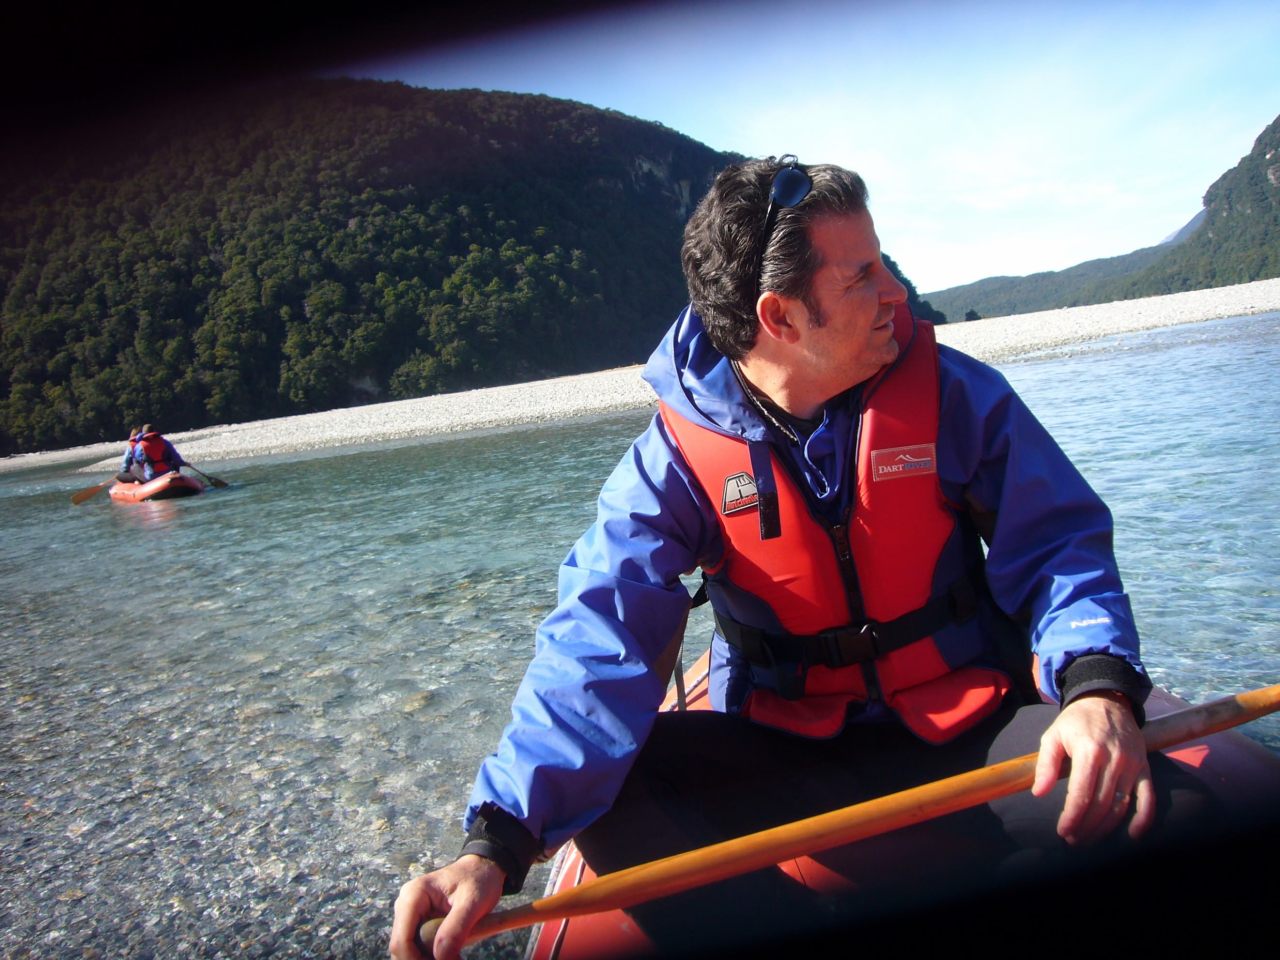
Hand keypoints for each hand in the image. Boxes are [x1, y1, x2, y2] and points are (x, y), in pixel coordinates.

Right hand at [389, 855, 504, 959]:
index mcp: (413, 895)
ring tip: (455, 955)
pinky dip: (433, 955)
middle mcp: (405, 905)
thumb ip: (456, 929)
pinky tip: (451, 953)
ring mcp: (410, 914)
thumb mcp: (473, 903)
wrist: (483, 870)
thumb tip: (440, 957)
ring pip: (410, 950)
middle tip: (453, 959)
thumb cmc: (479, 880)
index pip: (401, 940)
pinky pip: (419, 946)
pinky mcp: (418, 922)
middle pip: (402, 948)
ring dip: (429, 958)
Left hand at [1031, 691, 1154, 844]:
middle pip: (1101, 804)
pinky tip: (1133, 834)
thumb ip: (1045, 764)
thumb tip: (1038, 793)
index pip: (1082, 794)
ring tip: (1089, 839)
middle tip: (1073, 840)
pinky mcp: (1145, 767)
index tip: (1063, 832)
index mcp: (1089, 751)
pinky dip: (1144, 818)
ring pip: (1121, 805)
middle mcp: (1114, 759)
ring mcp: (1132, 764)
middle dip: (1086, 827)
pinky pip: (1148, 797)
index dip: (1072, 817)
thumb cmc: (1076, 721)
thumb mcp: (1053, 735)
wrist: (1107, 700)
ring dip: (1106, 828)